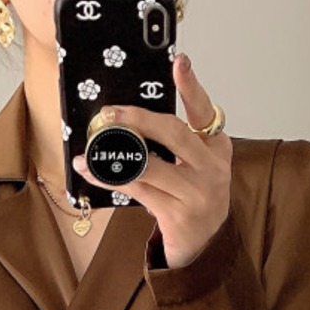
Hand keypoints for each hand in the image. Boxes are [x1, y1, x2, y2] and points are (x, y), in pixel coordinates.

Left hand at [72, 52, 231, 270]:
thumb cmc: (195, 198)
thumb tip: (131, 118)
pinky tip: (92, 171)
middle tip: (111, 113)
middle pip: (173, 133)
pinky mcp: (177, 215)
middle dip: (139, 119)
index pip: (203, 111)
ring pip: (151, 165)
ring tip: (94, 146)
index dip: (191, 86)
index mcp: (216, 148)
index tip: (179, 63)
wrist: (205, 246)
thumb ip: (179, 142)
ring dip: (117, 153)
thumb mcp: (197, 166)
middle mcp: (211, 169)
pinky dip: (112, 178)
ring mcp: (196, 194)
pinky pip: (138, 190)